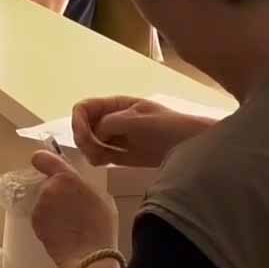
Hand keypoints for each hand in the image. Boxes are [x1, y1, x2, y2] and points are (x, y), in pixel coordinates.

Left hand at [29, 150, 116, 267]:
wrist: (89, 257)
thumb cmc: (101, 226)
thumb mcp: (101, 196)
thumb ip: (82, 183)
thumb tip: (73, 182)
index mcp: (66, 178)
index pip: (43, 158)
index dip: (44, 161)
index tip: (47, 166)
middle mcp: (48, 189)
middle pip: (47, 183)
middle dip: (56, 191)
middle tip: (72, 206)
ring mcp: (39, 207)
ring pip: (44, 200)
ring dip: (52, 207)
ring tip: (70, 222)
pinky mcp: (34, 224)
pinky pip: (41, 216)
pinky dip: (48, 220)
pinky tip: (63, 231)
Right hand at [71, 96, 215, 167]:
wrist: (190, 145)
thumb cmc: (167, 127)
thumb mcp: (139, 119)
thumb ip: (113, 122)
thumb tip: (95, 131)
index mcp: (116, 104)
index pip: (84, 108)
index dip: (78, 121)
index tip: (84, 138)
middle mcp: (112, 119)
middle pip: (83, 126)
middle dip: (83, 139)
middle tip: (94, 153)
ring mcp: (116, 137)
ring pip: (89, 142)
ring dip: (89, 151)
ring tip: (101, 159)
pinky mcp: (121, 155)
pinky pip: (99, 155)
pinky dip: (96, 159)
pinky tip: (103, 163)